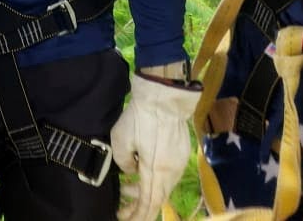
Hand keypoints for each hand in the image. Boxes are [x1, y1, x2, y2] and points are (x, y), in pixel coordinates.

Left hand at [110, 67, 200, 220]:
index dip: (138, 215)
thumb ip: (124, 163)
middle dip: (140, 207)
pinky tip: (143, 172)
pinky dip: (155, 179)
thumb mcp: (120, 140)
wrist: (164, 96)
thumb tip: (132, 171)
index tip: (125, 218)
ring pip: (163, 187)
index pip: (149, 202)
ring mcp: (179, 162)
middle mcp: (171, 171)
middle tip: (123, 206)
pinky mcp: (182, 153)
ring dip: (146, 191)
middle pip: (157, 198)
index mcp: (155, 170)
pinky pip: (169, 175)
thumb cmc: (140, 117)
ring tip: (128, 187)